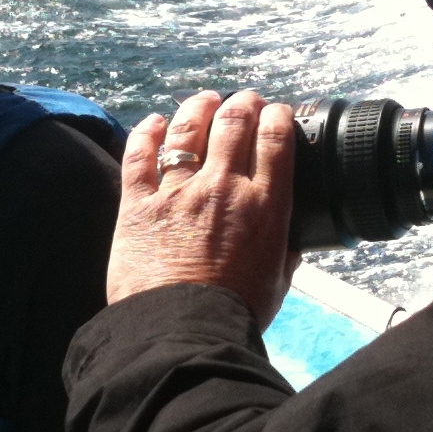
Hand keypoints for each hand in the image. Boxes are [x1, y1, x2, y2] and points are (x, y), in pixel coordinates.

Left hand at [107, 89, 300, 328]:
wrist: (183, 332)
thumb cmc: (236, 313)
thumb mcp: (279, 281)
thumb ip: (287, 252)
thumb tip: (294, 240)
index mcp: (263, 206)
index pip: (275, 138)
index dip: (277, 116)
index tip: (277, 112)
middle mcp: (223, 189)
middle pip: (234, 123)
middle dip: (244, 103)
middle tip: (246, 100)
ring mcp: (178, 193)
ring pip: (188, 130)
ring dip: (199, 107)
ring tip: (205, 100)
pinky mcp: (138, 205)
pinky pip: (140, 155)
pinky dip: (148, 133)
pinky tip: (155, 122)